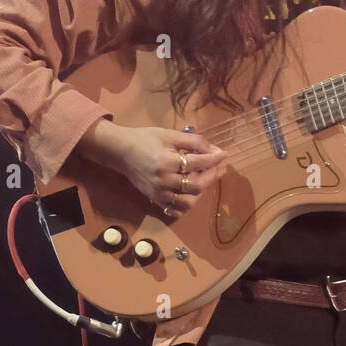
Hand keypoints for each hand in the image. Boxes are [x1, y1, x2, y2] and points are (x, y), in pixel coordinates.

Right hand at [112, 126, 227, 218]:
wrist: (120, 151)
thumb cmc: (146, 139)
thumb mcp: (170, 135)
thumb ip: (193, 141)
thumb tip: (214, 150)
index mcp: (166, 162)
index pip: (198, 163)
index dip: (214, 159)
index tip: (224, 154)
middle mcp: (163, 181)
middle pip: (197, 185)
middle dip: (211, 175)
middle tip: (216, 166)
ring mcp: (158, 194)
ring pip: (188, 201)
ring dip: (201, 191)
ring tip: (203, 178)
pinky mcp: (155, 200)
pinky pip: (175, 210)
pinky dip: (186, 204)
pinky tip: (190, 192)